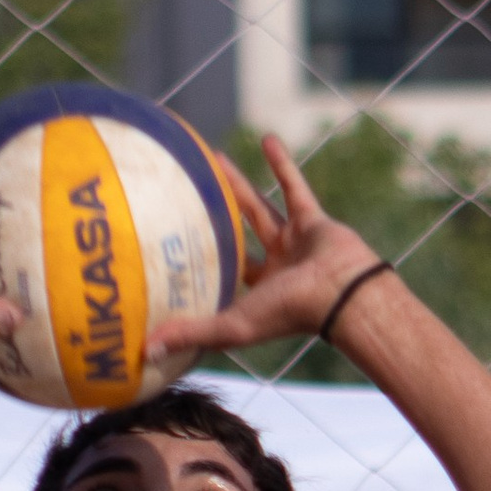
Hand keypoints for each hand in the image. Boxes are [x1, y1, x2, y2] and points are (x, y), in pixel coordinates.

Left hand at [182, 138, 387, 353]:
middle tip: (187, 193)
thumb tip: (146, 352)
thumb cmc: (290, 314)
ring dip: (240, 184)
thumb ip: (191, 332)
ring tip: (216, 159)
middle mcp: (276, 268)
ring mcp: (295, 242)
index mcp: (258, 294)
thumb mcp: (233, 325)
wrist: (344, 296)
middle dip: (215, 216)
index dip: (202, 267)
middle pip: (237, 236)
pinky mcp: (313, 221)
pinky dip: (282, 164)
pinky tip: (267, 139)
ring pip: (260, 208)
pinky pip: (294, 187)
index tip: (173, 250)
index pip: (224, 278)